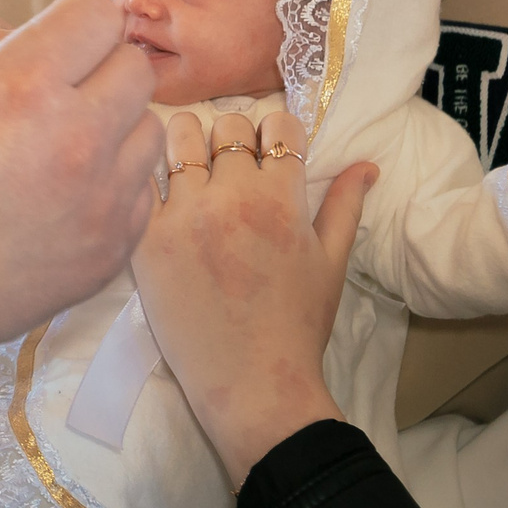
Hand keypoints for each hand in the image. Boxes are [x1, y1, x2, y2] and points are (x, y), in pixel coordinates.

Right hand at [0, 0, 164, 340]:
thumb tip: (36, 42)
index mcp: (24, 84)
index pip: (97, 14)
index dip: (74, 18)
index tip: (57, 36)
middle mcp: (77, 135)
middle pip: (134, 69)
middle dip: (99, 68)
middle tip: (62, 92)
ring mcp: (101, 197)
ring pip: (149, 130)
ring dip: (115, 126)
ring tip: (68, 147)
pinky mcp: (111, 248)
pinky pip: (139, 192)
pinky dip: (112, 184)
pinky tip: (67, 195)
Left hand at [130, 110, 376, 488]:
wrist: (251, 382)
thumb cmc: (298, 324)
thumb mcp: (332, 262)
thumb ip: (345, 205)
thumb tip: (368, 163)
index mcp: (280, 197)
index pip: (278, 125)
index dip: (278, 132)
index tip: (273, 152)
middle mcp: (230, 194)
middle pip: (227, 125)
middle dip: (235, 137)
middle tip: (232, 165)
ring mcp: (183, 213)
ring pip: (178, 136)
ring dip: (188, 143)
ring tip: (192, 167)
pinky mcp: (147, 236)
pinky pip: (139, 179)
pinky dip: (148, 175)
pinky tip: (159, 191)